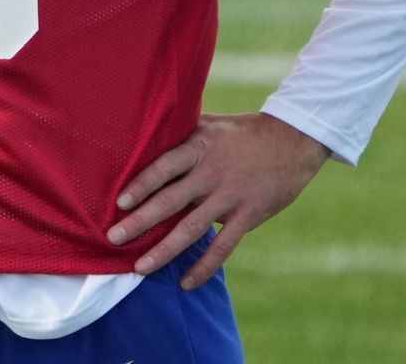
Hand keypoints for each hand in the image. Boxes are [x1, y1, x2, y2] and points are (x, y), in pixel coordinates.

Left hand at [107, 112, 329, 289]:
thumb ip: (179, 134)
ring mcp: (229, 197)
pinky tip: (185, 283)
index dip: (141, 184)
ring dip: (164, 250)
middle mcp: (211, 174)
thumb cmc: (241, 132)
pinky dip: (204, 266)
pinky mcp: (247, 216)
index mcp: (198, 148)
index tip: (119, 202)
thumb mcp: (208, 123)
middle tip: (113, 238)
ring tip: (140, 267)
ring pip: (191, 228)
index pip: (163, 167)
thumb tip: (142, 132)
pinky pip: (222, 247)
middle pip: (170, 201)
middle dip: (140, 222)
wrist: (292, 141)